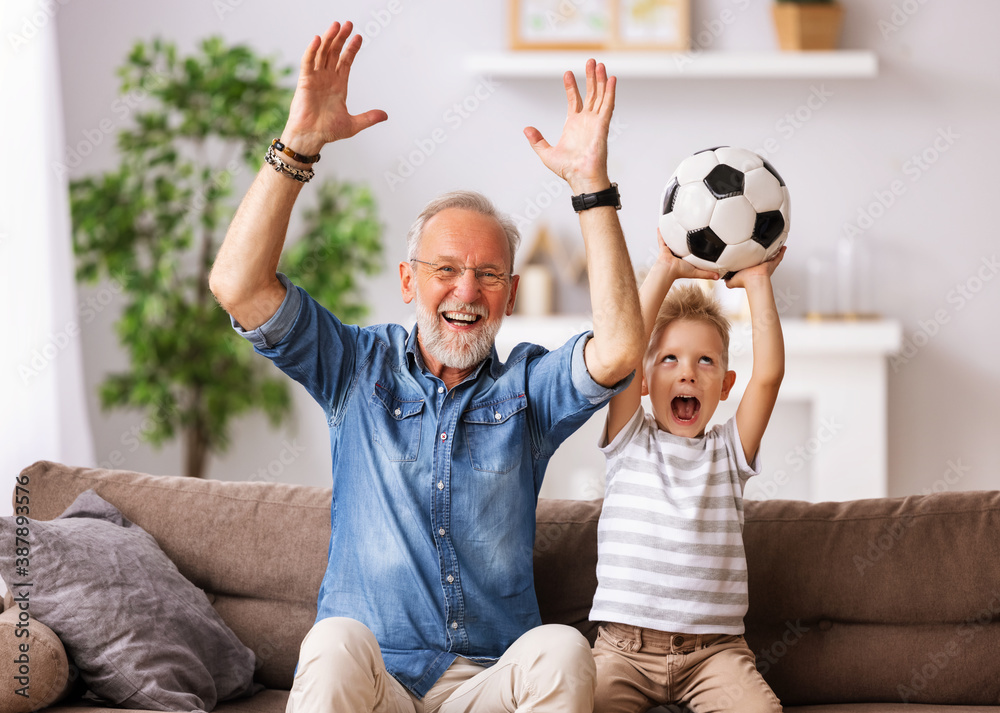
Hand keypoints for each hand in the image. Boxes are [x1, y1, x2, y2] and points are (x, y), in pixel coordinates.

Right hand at [281, 21, 387, 157]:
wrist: (311, 138)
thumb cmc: (327, 131)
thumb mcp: (353, 124)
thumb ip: (368, 118)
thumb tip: (385, 115)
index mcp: (338, 85)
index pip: (345, 61)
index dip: (352, 49)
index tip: (359, 36)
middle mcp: (327, 78)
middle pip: (334, 52)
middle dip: (341, 38)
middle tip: (348, 24)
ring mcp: (315, 78)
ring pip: (322, 53)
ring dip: (329, 39)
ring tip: (336, 25)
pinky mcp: (305, 81)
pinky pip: (308, 62)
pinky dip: (312, 50)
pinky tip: (318, 39)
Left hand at [523, 59, 614, 193]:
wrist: (580, 177)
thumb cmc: (567, 169)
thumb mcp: (546, 153)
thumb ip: (537, 140)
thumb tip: (526, 129)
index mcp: (574, 124)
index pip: (574, 100)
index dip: (571, 86)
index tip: (567, 73)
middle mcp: (586, 121)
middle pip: (590, 93)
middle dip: (590, 77)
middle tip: (591, 61)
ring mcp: (596, 122)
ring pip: (600, 96)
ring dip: (600, 80)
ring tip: (600, 64)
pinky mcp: (603, 125)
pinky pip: (608, 105)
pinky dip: (610, 92)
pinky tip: (612, 79)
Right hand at [655, 230, 720, 280]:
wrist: (668, 270)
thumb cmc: (680, 271)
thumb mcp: (696, 271)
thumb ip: (707, 273)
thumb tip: (718, 277)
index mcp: (685, 259)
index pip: (691, 252)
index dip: (695, 247)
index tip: (701, 240)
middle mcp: (678, 254)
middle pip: (682, 245)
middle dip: (685, 238)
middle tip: (690, 230)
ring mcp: (670, 250)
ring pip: (672, 241)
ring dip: (673, 235)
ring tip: (676, 226)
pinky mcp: (664, 248)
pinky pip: (662, 239)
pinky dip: (661, 233)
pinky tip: (662, 226)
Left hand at [724, 246, 786, 288]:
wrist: (754, 280)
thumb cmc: (746, 280)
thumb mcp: (733, 281)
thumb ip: (728, 281)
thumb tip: (724, 280)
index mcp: (751, 270)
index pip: (752, 264)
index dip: (752, 261)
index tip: (751, 257)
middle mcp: (760, 267)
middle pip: (762, 259)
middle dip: (762, 255)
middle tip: (763, 249)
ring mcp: (767, 265)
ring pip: (770, 257)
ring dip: (772, 252)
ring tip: (773, 246)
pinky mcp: (772, 263)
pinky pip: (778, 256)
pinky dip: (781, 252)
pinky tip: (782, 247)